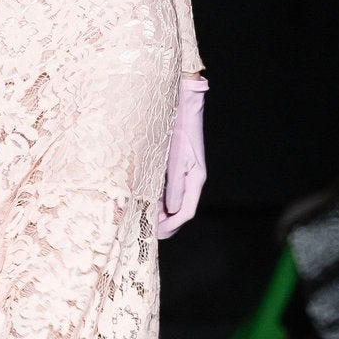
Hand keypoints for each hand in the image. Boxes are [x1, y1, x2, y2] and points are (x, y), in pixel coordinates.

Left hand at [155, 75, 207, 237]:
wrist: (181, 103)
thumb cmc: (179, 127)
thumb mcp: (175, 157)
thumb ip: (173, 184)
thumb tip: (171, 211)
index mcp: (195, 178)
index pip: (186, 212)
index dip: (171, 227)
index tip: (155, 235)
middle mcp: (191, 178)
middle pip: (180, 210)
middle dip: (165, 224)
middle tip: (146, 233)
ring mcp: (183, 172)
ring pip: (173, 201)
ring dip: (160, 213)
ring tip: (142, 221)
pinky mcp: (174, 165)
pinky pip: (168, 189)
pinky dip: (158, 199)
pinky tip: (144, 202)